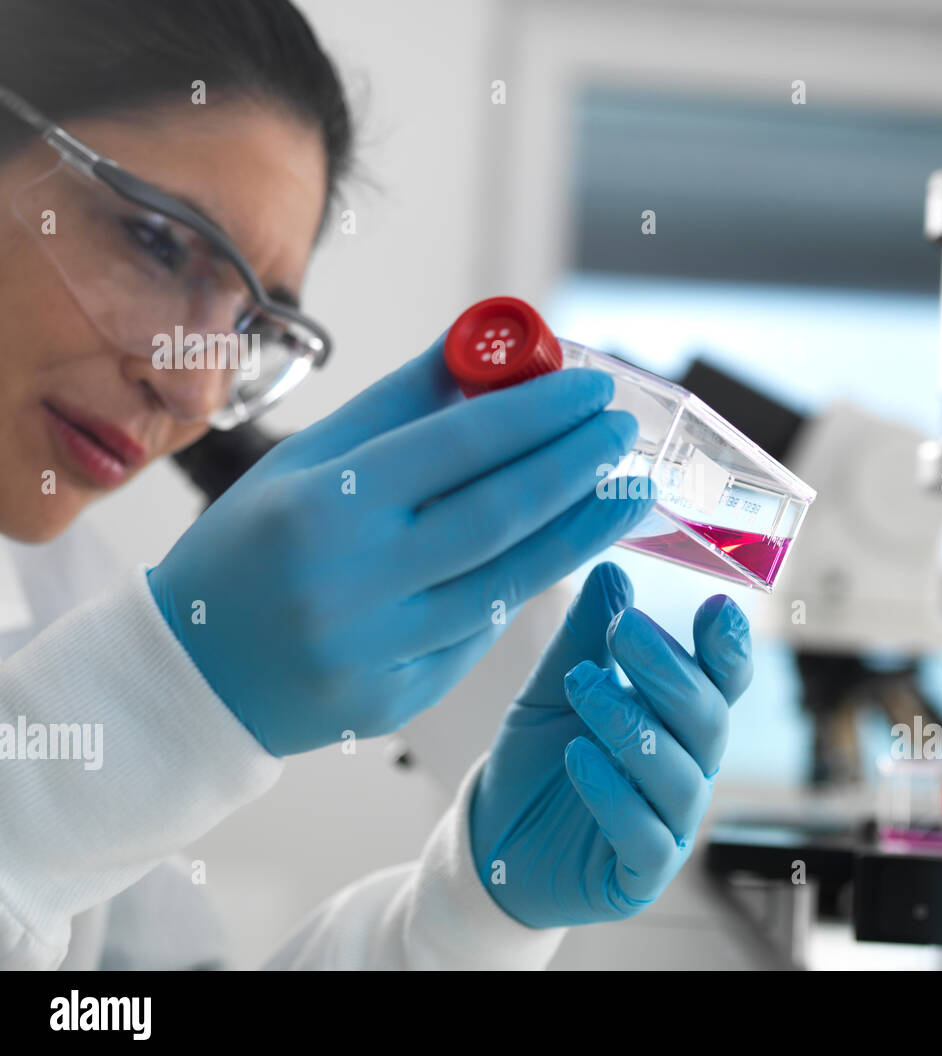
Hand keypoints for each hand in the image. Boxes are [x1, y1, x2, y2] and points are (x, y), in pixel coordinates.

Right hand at [147, 338, 653, 755]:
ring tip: (628, 492)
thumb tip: (487, 346)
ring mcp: (377, 651)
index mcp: (322, 507)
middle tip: (625, 431)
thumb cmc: (248, 546)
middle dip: (577, 465)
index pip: (459, 445)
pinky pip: (479, 633)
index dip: (539, 412)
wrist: (191, 672)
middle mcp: (353, 581)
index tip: (593, 386)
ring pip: (507, 583)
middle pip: (499, 514)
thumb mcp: (304, 461)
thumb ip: (399, 405)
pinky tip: (559, 550)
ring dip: (580, 533)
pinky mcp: (396, 701)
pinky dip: (523, 586)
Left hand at [470, 562, 752, 927]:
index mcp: (678, 720)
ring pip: (680, 777)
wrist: (491, 839)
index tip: (717, 608)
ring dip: (635, 727)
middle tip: (626, 630)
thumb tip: (612, 572)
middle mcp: (686, 768)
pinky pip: (646, 838)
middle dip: (670, 673)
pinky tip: (577, 757)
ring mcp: (668, 824)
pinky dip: (615, 796)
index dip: (727, 650)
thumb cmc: (535, 758)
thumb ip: (585, 638)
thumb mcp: (552, 689)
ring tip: (586, 689)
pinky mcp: (639, 875)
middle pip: (705, 721)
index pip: (721, 682)